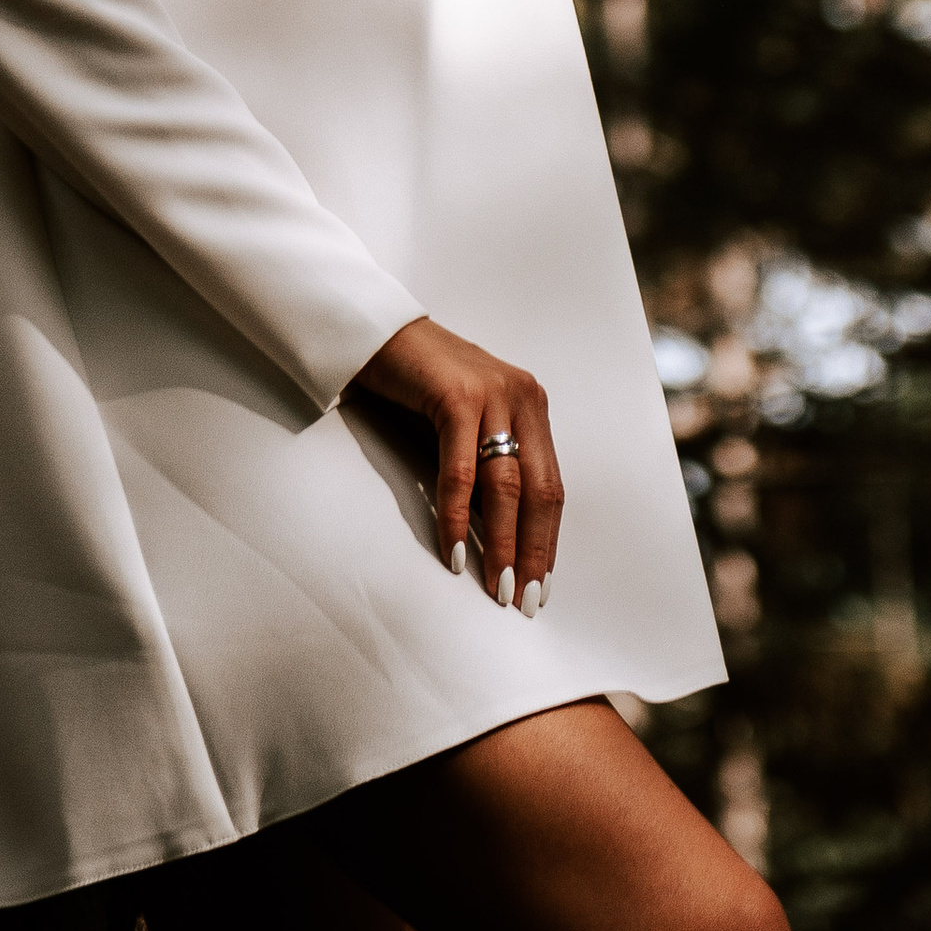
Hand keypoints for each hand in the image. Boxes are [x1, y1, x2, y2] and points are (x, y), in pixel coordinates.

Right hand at [353, 314, 563, 608]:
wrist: (379, 331)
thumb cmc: (421, 382)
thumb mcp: (469, 421)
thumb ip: (490, 461)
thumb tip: (502, 533)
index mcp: (531, 405)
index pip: (551, 486)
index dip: (548, 539)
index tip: (542, 583)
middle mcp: (522, 397)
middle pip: (539, 490)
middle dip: (533, 551)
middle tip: (523, 599)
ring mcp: (493, 394)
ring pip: (506, 486)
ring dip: (502, 543)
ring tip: (496, 585)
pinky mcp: (457, 397)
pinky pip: (462, 471)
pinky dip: (459, 516)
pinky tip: (455, 550)